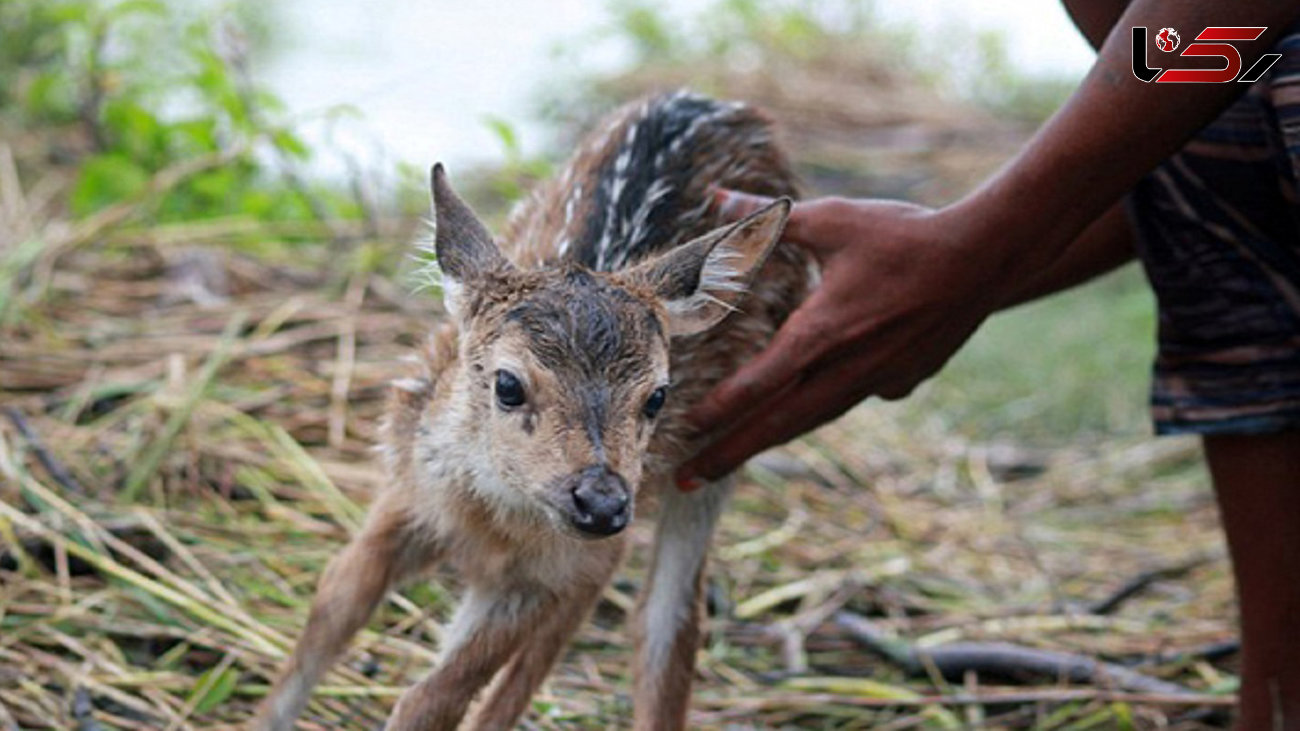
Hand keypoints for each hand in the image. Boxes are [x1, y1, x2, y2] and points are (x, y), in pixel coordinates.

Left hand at [676, 190, 1003, 486]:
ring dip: (769, 439)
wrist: (986, 258)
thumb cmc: (904, 235)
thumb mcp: (831, 219)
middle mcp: (846, 368)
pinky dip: (825, 406)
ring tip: (733, 457)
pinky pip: (855, 399)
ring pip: (812, 418)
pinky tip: (815, 402)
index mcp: (822, 332)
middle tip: (686, 480)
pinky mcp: (902, 381)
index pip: (758, 384)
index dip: (720, 409)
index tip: (688, 428)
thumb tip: (715, 197)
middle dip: (728, 452)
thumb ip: (767, 220)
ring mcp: (877, 381)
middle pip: (775, 422)